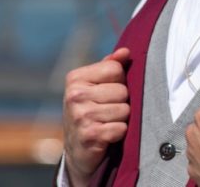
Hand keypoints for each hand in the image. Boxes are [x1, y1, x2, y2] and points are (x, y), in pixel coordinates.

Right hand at [62, 48, 130, 186]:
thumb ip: (110, 66)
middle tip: (107, 111)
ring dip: (121, 119)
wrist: (77, 149)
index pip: (115, 69)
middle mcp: (74, 95)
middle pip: (122, 90)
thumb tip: (125, 52)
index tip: (107, 92)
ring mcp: (80, 116)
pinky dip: (119, 133)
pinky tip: (107, 135)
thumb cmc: (90, 111)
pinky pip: (121, 128)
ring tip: (107, 122)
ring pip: (124, 110)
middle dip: (121, 102)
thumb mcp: (95, 86)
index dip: (119, 82)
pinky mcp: (89, 135)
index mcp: (75, 78)